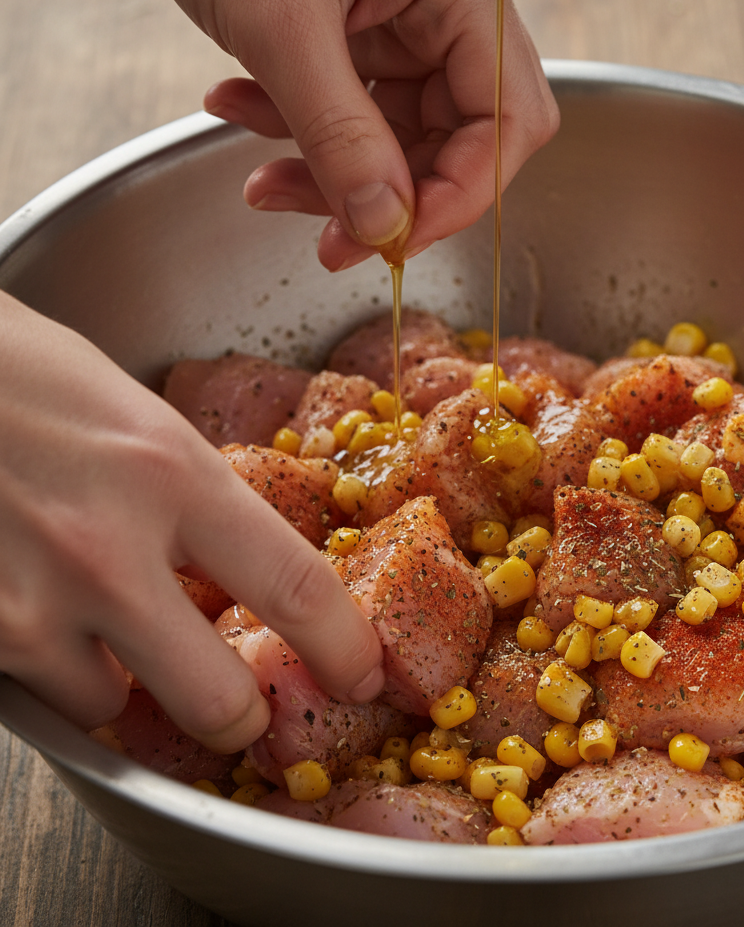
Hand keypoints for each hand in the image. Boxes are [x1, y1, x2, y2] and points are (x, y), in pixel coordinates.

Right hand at [0, 293, 383, 751]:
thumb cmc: (21, 375)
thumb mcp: (140, 420)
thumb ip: (194, 495)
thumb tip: (239, 560)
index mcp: (174, 475)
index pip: (294, 586)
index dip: (342, 647)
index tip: (361, 674)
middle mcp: (108, 551)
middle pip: (217, 699)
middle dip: (240, 717)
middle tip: (243, 708)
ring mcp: (33, 602)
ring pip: (113, 706)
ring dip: (125, 682)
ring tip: (108, 625)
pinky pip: (40, 695)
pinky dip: (56, 668)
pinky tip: (46, 609)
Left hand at [106, 0, 559, 269]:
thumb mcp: (281, 27)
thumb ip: (341, 137)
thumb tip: (384, 227)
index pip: (507, 121)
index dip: (460, 194)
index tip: (396, 238)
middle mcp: (450, 8)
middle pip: (464, 142)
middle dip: (395, 197)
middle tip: (334, 239)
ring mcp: (411, 27)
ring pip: (406, 144)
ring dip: (337, 177)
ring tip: (263, 183)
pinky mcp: (369, 43)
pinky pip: (361, 124)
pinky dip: (308, 141)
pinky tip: (242, 113)